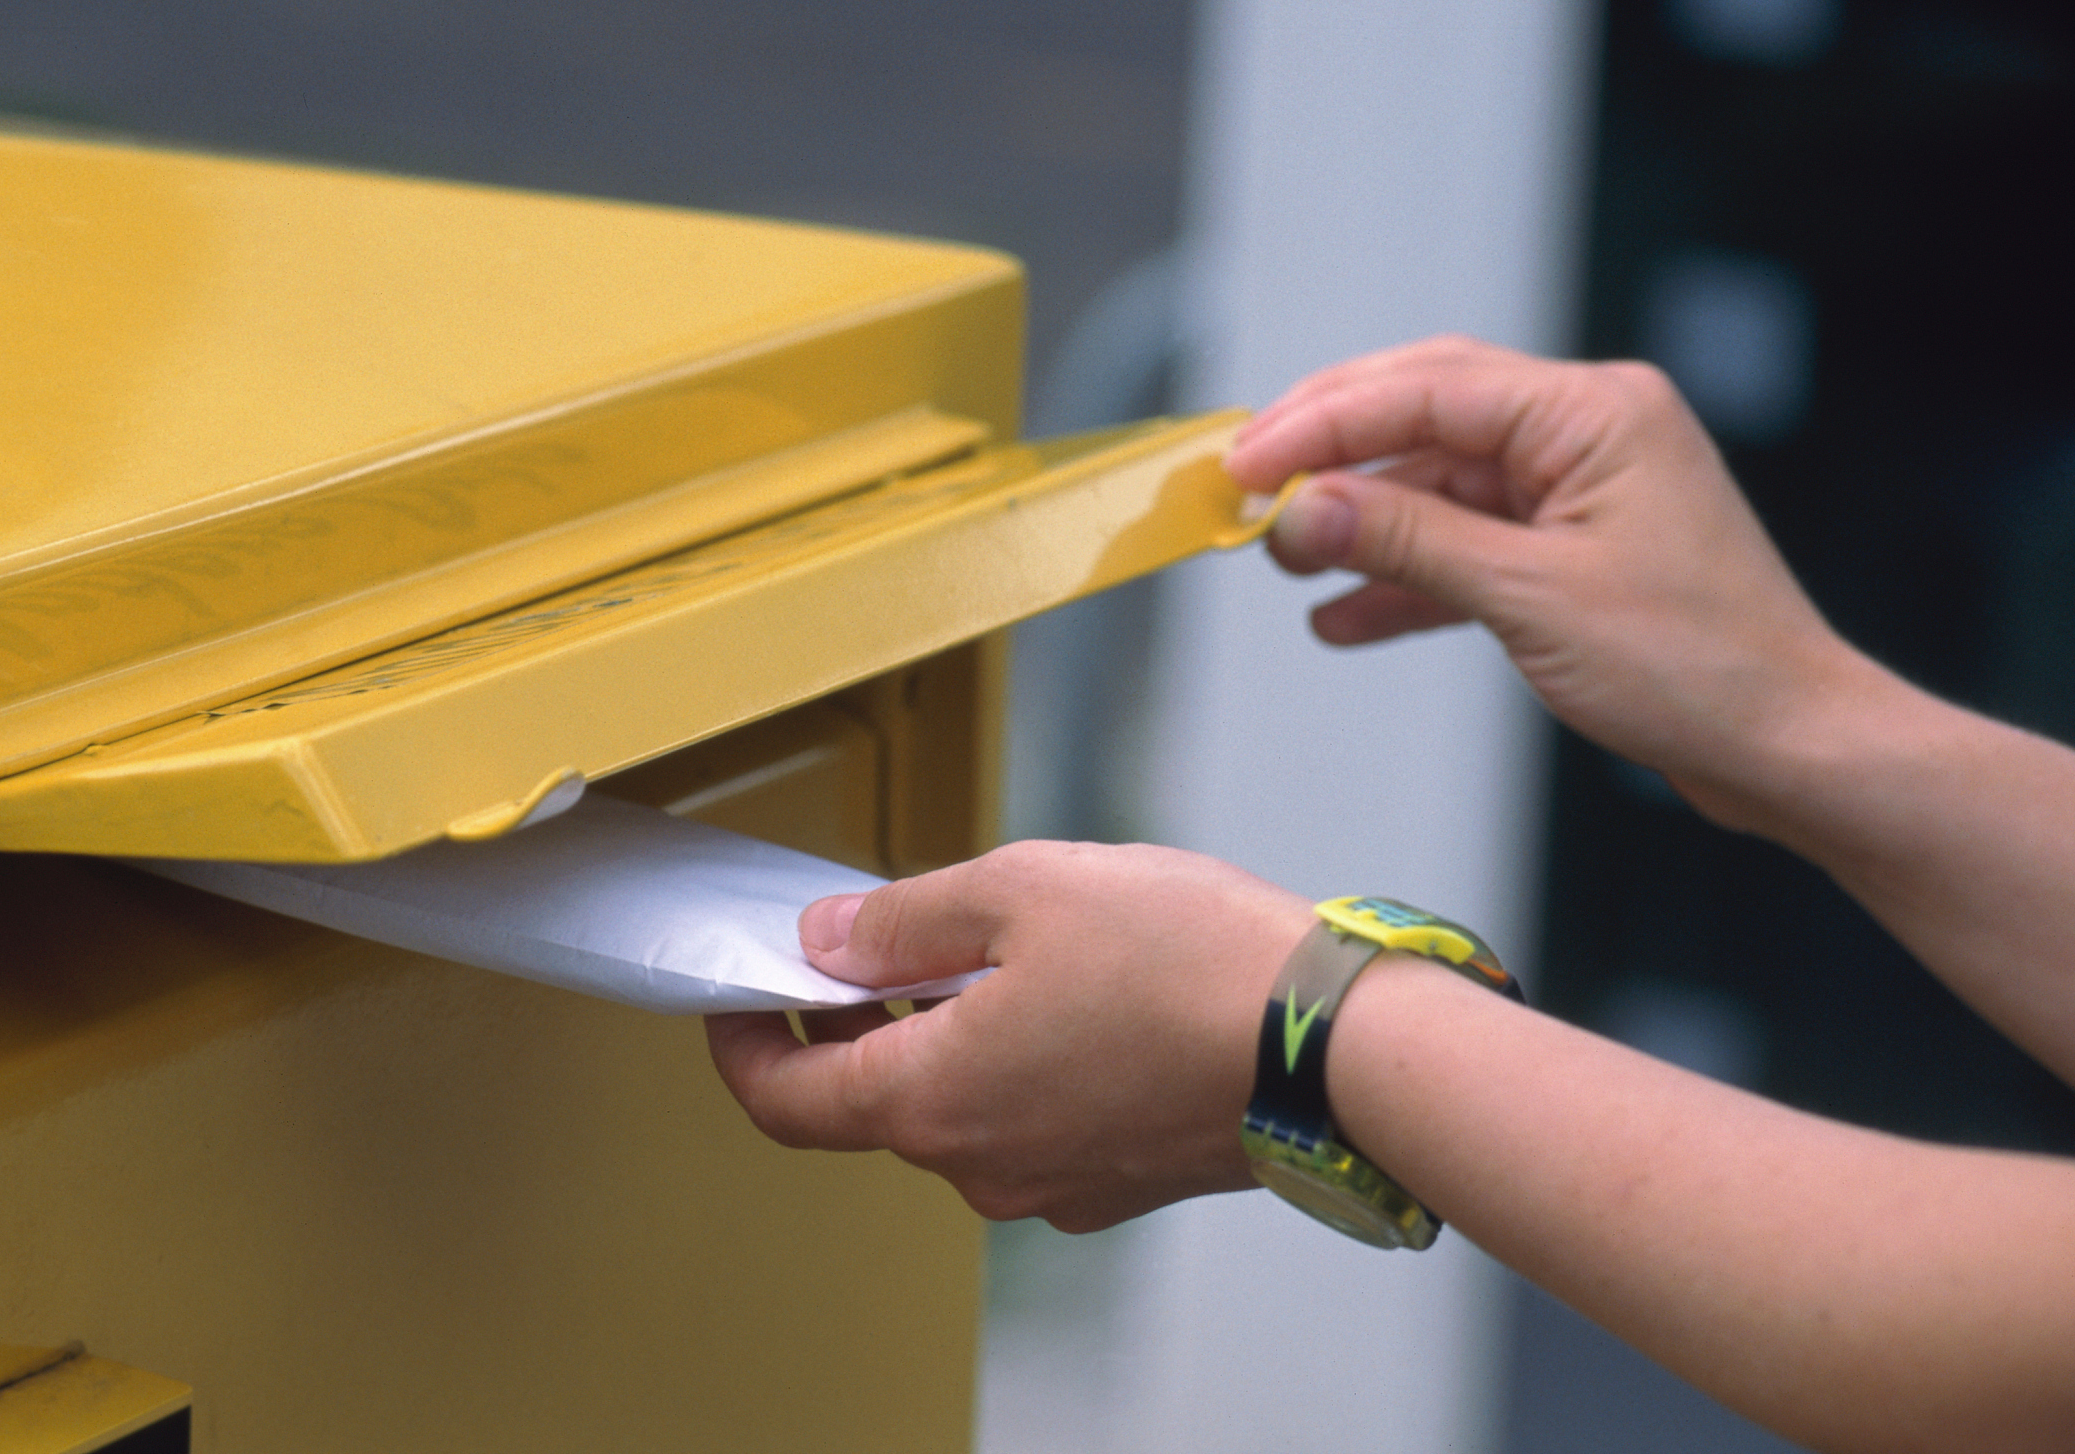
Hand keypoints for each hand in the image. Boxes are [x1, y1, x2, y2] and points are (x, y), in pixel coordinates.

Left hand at [705, 840, 1307, 1231]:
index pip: (788, 1102)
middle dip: (855, 1021)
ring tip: (990, 947)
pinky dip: (1012, 1063)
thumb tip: (827, 943)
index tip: (737, 999)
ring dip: (942, 1037)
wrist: (1338, 1045)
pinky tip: (1062, 994)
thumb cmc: (1191, 964)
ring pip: (956, 1110)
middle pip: (872, 1103)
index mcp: (936, 1102)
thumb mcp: (1021, 890)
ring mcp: (1054, 1185)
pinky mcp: (1116, 1182)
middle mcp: (984, 1166)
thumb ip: (904, 919)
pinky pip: (1028, 1123)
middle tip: (870, 940)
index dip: (742, 1047)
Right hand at [1226, 337, 1863, 826]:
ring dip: (1357, 523)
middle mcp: (1586, 431)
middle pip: (1424, 414)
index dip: (1321, 423)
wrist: (1790, 750)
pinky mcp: (1570, 551)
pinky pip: (1463, 544)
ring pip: (1435, 485)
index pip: (1427, 389)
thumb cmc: (1696, 668)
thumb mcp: (1531, 597)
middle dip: (1329, 455)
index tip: (1241, 464)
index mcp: (1593, 411)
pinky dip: (1402, 580)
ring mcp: (1578, 491)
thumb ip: (1407, 542)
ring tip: (1283, 562)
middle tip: (1242, 488)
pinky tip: (1338, 618)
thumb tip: (1296, 508)